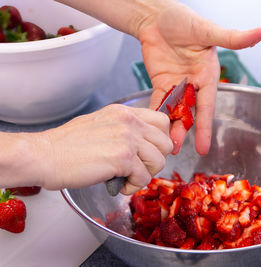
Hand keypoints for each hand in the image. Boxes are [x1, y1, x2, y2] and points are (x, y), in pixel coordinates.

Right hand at [21, 105, 172, 193]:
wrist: (44, 155)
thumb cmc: (67, 145)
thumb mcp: (101, 124)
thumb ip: (124, 129)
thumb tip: (143, 144)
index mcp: (124, 112)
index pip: (162, 121)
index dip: (160, 140)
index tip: (150, 153)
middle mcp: (129, 122)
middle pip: (165, 144)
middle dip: (155, 160)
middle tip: (138, 168)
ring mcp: (127, 139)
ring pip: (159, 161)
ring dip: (145, 175)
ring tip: (127, 177)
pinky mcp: (123, 159)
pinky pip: (144, 178)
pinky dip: (133, 186)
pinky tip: (117, 185)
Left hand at [138, 3, 260, 154]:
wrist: (157, 15)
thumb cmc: (184, 20)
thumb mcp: (207, 31)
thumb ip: (232, 38)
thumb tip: (260, 32)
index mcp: (207, 75)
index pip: (207, 106)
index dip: (205, 127)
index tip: (204, 148)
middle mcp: (193, 83)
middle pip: (189, 113)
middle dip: (183, 131)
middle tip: (175, 148)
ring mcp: (176, 85)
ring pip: (173, 111)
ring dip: (169, 127)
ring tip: (164, 144)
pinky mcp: (161, 82)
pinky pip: (158, 101)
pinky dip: (156, 113)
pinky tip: (152, 127)